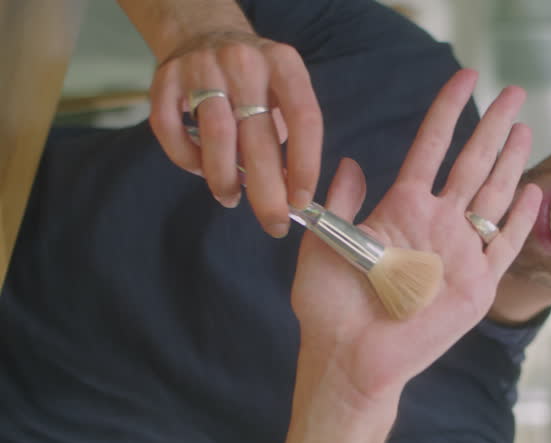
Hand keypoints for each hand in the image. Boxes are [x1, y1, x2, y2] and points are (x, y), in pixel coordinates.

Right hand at [149, 31, 321, 237]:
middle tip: (272, 222)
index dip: (305, 164)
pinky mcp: (165, 78)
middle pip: (258, 137)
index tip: (301, 201)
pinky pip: (171, 130)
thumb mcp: (283, 91)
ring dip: (224, 179)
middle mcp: (244, 62)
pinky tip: (200, 170)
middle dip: (267, 191)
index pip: (304, 119)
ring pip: (215, 136)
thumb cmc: (254, 78)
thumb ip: (289, 134)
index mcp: (284, 64)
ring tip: (231, 199)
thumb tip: (289, 193)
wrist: (203, 32)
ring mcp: (201, 67)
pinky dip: (186, 159)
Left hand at [291, 69, 541, 404]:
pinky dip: (519, 219)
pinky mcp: (476, 286)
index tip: (464, 78)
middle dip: (493, 125)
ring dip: (510, 161)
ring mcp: (459, 253)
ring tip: (524, 126)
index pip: (431, 148)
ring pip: (492, 196)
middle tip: (514, 91)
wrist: (347, 357)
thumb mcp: (325, 242)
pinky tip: (531, 191)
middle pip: (472, 163)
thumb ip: (342, 201)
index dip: (448, 111)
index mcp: (401, 208)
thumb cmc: (330, 306)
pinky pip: (504, 246)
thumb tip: (352, 162)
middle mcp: (436, 224)